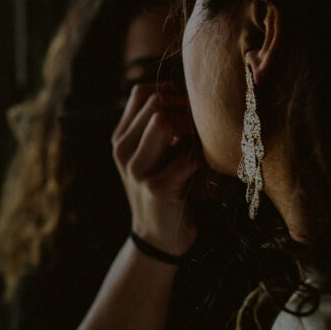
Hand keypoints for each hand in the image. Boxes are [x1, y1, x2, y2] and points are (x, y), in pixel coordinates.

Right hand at [111, 83, 201, 255]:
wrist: (157, 238)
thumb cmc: (166, 189)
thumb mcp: (154, 156)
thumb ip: (160, 128)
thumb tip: (189, 94)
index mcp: (121, 138)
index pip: (142, 93)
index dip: (172, 91)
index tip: (193, 107)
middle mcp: (122, 150)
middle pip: (155, 102)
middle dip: (187, 106)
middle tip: (207, 123)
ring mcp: (137, 169)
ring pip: (163, 121)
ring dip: (193, 126)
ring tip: (206, 141)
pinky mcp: (158, 188)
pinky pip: (188, 156)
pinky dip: (205, 156)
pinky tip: (210, 166)